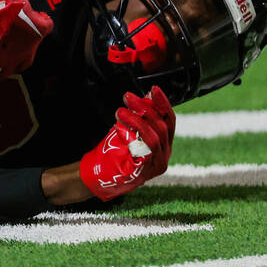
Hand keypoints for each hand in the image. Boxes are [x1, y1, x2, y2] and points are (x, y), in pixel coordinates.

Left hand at [79, 86, 175, 200]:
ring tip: (120, 112)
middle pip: (162, 126)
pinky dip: (132, 136)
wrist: (97, 177)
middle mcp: (164, 154)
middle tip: (127, 97)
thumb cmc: (113, 153)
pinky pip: (144, 150)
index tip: (154, 89)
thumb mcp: (128, 131)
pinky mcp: (146, 172)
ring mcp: (157, 165)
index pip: (169, 120)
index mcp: (163, 144)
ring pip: (154, 137)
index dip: (163, 104)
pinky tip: (119, 128)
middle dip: (145, 108)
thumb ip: (139, 117)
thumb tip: (148, 96)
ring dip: (136, 120)